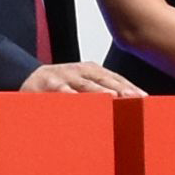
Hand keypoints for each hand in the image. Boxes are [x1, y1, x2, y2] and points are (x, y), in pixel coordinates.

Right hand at [22, 61, 144, 96]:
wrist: (29, 78)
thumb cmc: (62, 84)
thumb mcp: (84, 85)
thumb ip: (103, 92)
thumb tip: (128, 103)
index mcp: (93, 71)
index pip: (116, 79)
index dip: (130, 87)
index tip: (145, 98)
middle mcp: (82, 71)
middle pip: (105, 80)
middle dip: (121, 89)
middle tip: (136, 98)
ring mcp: (67, 76)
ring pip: (86, 85)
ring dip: (99, 91)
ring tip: (113, 98)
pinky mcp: (51, 84)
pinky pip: (62, 90)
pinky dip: (70, 95)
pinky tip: (78, 100)